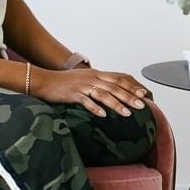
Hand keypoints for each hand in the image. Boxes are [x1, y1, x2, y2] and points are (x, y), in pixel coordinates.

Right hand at [32, 67, 151, 116]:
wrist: (44, 81)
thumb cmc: (65, 83)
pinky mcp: (72, 94)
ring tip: (127, 113)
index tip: (145, 94)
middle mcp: (92, 78)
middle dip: (130, 96)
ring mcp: (82, 86)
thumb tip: (115, 92)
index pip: (120, 78)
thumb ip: (100, 84)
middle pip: (115, 87)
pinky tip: (102, 115)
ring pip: (103, 94)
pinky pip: (85, 101)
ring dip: (116, 104)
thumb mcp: (86, 80)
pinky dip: (95, 108)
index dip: (133, 86)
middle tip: (142, 105)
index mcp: (97, 74)